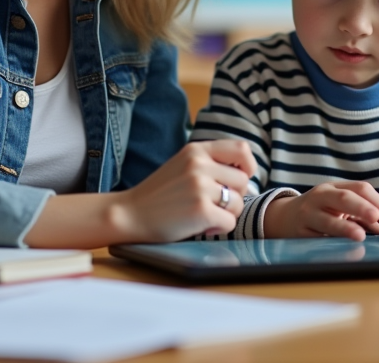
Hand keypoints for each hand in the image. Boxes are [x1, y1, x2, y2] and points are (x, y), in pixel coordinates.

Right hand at [114, 140, 256, 241]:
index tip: (239, 179)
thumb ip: (210, 163)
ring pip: (239, 203)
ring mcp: (200, 187)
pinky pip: (230, 222)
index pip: (241, 149)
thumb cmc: (160, 194)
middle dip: (234, 197)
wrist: (130, 214)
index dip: (248, 166)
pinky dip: (218, 229)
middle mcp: (199, 165)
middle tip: (214, 205)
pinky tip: (200, 226)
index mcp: (196, 150)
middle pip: (243, 181)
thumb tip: (247, 176)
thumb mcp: (183, 165)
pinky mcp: (201, 210)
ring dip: (226, 214)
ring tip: (204, 216)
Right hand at [264, 181, 378, 240]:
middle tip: (377, 218)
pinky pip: (317, 238)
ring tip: (360, 236)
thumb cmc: (320, 211)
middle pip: (344, 198)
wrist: (284, 217)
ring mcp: (308, 214)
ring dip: (345, 228)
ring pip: (328, 220)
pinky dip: (331, 243)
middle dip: (362, 208)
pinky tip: (342, 249)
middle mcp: (320, 196)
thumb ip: (362, 215)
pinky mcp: (300, 232)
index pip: (360, 189)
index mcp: (334, 187)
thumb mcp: (338, 206)